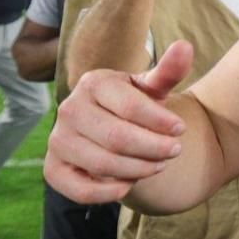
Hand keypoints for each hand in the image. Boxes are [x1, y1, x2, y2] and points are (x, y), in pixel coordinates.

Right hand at [44, 40, 193, 204]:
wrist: (108, 127)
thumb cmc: (135, 105)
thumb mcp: (152, 88)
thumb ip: (169, 71)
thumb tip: (185, 46)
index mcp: (93, 83)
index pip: (130, 106)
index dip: (160, 122)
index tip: (181, 129)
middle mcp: (69, 109)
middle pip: (118, 138)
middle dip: (154, 148)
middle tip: (175, 151)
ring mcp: (58, 140)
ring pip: (103, 164)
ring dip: (139, 169)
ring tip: (159, 165)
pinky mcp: (53, 168)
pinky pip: (80, 189)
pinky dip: (109, 192)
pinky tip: (129, 185)